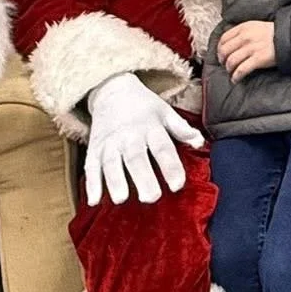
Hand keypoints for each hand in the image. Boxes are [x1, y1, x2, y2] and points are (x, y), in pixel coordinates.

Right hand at [84, 73, 204, 204]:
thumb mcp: (165, 112)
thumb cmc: (144, 106)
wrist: (112, 90)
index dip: (170, 167)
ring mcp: (109, 143)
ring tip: (121, 199)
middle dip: (142, 178)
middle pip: (136, 158)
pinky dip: (91, 184)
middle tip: (151, 198)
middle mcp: (129, 136)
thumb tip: (200, 142)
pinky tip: (93, 201)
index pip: (162, 148)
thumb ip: (181, 129)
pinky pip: (91, 167)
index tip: (177, 186)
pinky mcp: (94, 149)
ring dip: (115, 181)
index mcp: (150, 127)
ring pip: (111, 163)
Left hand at [217, 20, 277, 81]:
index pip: (224, 38)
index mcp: (244, 27)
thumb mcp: (256, 26)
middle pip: (225, 50)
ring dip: (229, 69)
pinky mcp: (258, 59)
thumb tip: (230, 42)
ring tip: (231, 72)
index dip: (219, 49)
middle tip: (225, 65)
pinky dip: (236, 76)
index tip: (221, 55)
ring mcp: (252, 48)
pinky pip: (241, 69)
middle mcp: (246, 37)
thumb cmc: (273, 33)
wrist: (289, 38)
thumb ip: (243, 32)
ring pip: (231, 61)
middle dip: (222, 60)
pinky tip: (235, 79)